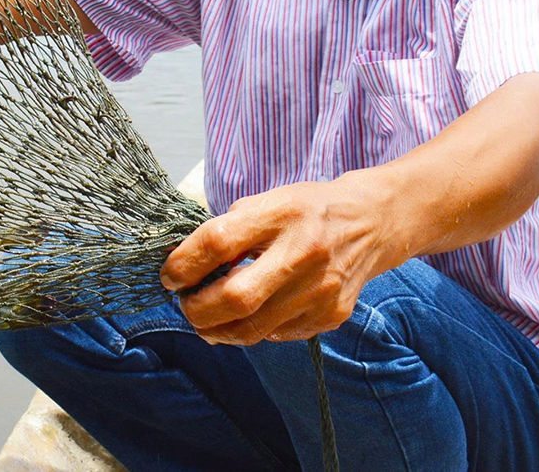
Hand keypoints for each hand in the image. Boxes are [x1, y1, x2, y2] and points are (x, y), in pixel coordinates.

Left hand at [160, 175, 396, 344]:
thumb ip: (225, 231)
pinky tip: (248, 314)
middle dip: (195, 309)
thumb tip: (182, 268)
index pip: (217, 243)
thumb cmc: (303, 210)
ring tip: (205, 317)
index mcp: (280, 214)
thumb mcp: (263, 203)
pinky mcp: (330, 316)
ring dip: (216, 329)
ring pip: (252, 330)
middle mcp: (304, 253)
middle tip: (183, 304)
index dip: (183, 264)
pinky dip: (251, 329)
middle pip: (235, 299)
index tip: (170, 275)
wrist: (369, 223)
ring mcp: (320, 290)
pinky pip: (276, 335)